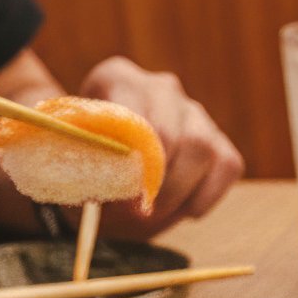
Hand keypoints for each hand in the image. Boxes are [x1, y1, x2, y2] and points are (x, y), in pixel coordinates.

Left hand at [77, 55, 242, 237]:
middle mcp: (161, 88)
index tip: (124, 196)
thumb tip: (106, 192)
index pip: (133, 116)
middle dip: (156, 184)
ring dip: (178, 194)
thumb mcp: (71, 162)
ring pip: (202, 150)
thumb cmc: (85, 163)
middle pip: (172, 133)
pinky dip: (204, 197)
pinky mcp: (220, 142)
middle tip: (137, 215)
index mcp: (117, 79)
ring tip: (152, 217)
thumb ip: (83, 170)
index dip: (132, 162)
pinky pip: (226, 167)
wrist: (106, 166)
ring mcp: (195, 114)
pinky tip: (180, 210)